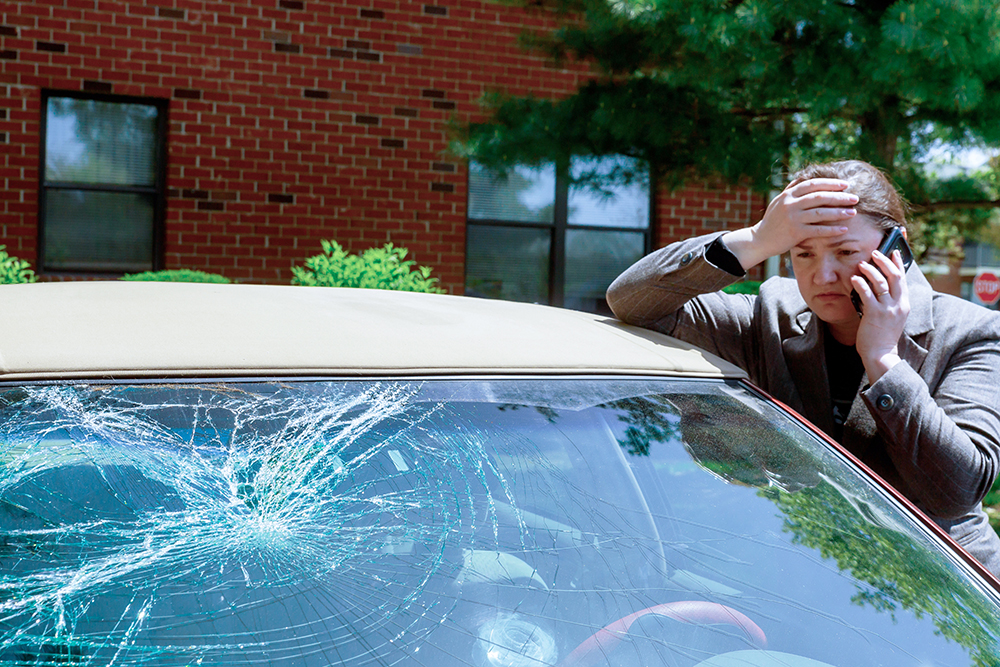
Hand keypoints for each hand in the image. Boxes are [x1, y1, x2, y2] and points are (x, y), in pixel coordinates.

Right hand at [722, 179, 858, 269]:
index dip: (830, 183)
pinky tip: (843, 229)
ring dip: (839, 212)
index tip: (845, 185)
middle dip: (839, 197)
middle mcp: (790, 204)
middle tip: (855, 198)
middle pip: (820, 197)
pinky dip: (832, 230)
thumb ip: (791, 190)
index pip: (813, 184)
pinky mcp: (795, 233)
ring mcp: (793, 218)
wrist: (759, 240)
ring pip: (820, 213)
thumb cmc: (772, 221)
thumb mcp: (778, 201)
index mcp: (788, 195)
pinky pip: (818, 230)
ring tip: (853, 212)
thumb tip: (804, 177)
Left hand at [853, 249, 909, 381]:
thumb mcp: (891, 317)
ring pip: (882, 282)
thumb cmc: (882, 336)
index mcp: (904, 304)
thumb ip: (888, 302)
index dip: (898, 263)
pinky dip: (860, 284)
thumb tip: (875, 286)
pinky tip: (853, 279)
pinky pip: (867, 294)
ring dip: (871, 270)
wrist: (880, 354)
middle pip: (895, 276)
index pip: (903, 279)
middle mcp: (899, 305)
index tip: (893, 251)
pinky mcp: (875, 314)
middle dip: (885, 261)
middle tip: (875, 252)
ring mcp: (888, 309)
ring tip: (861, 264)